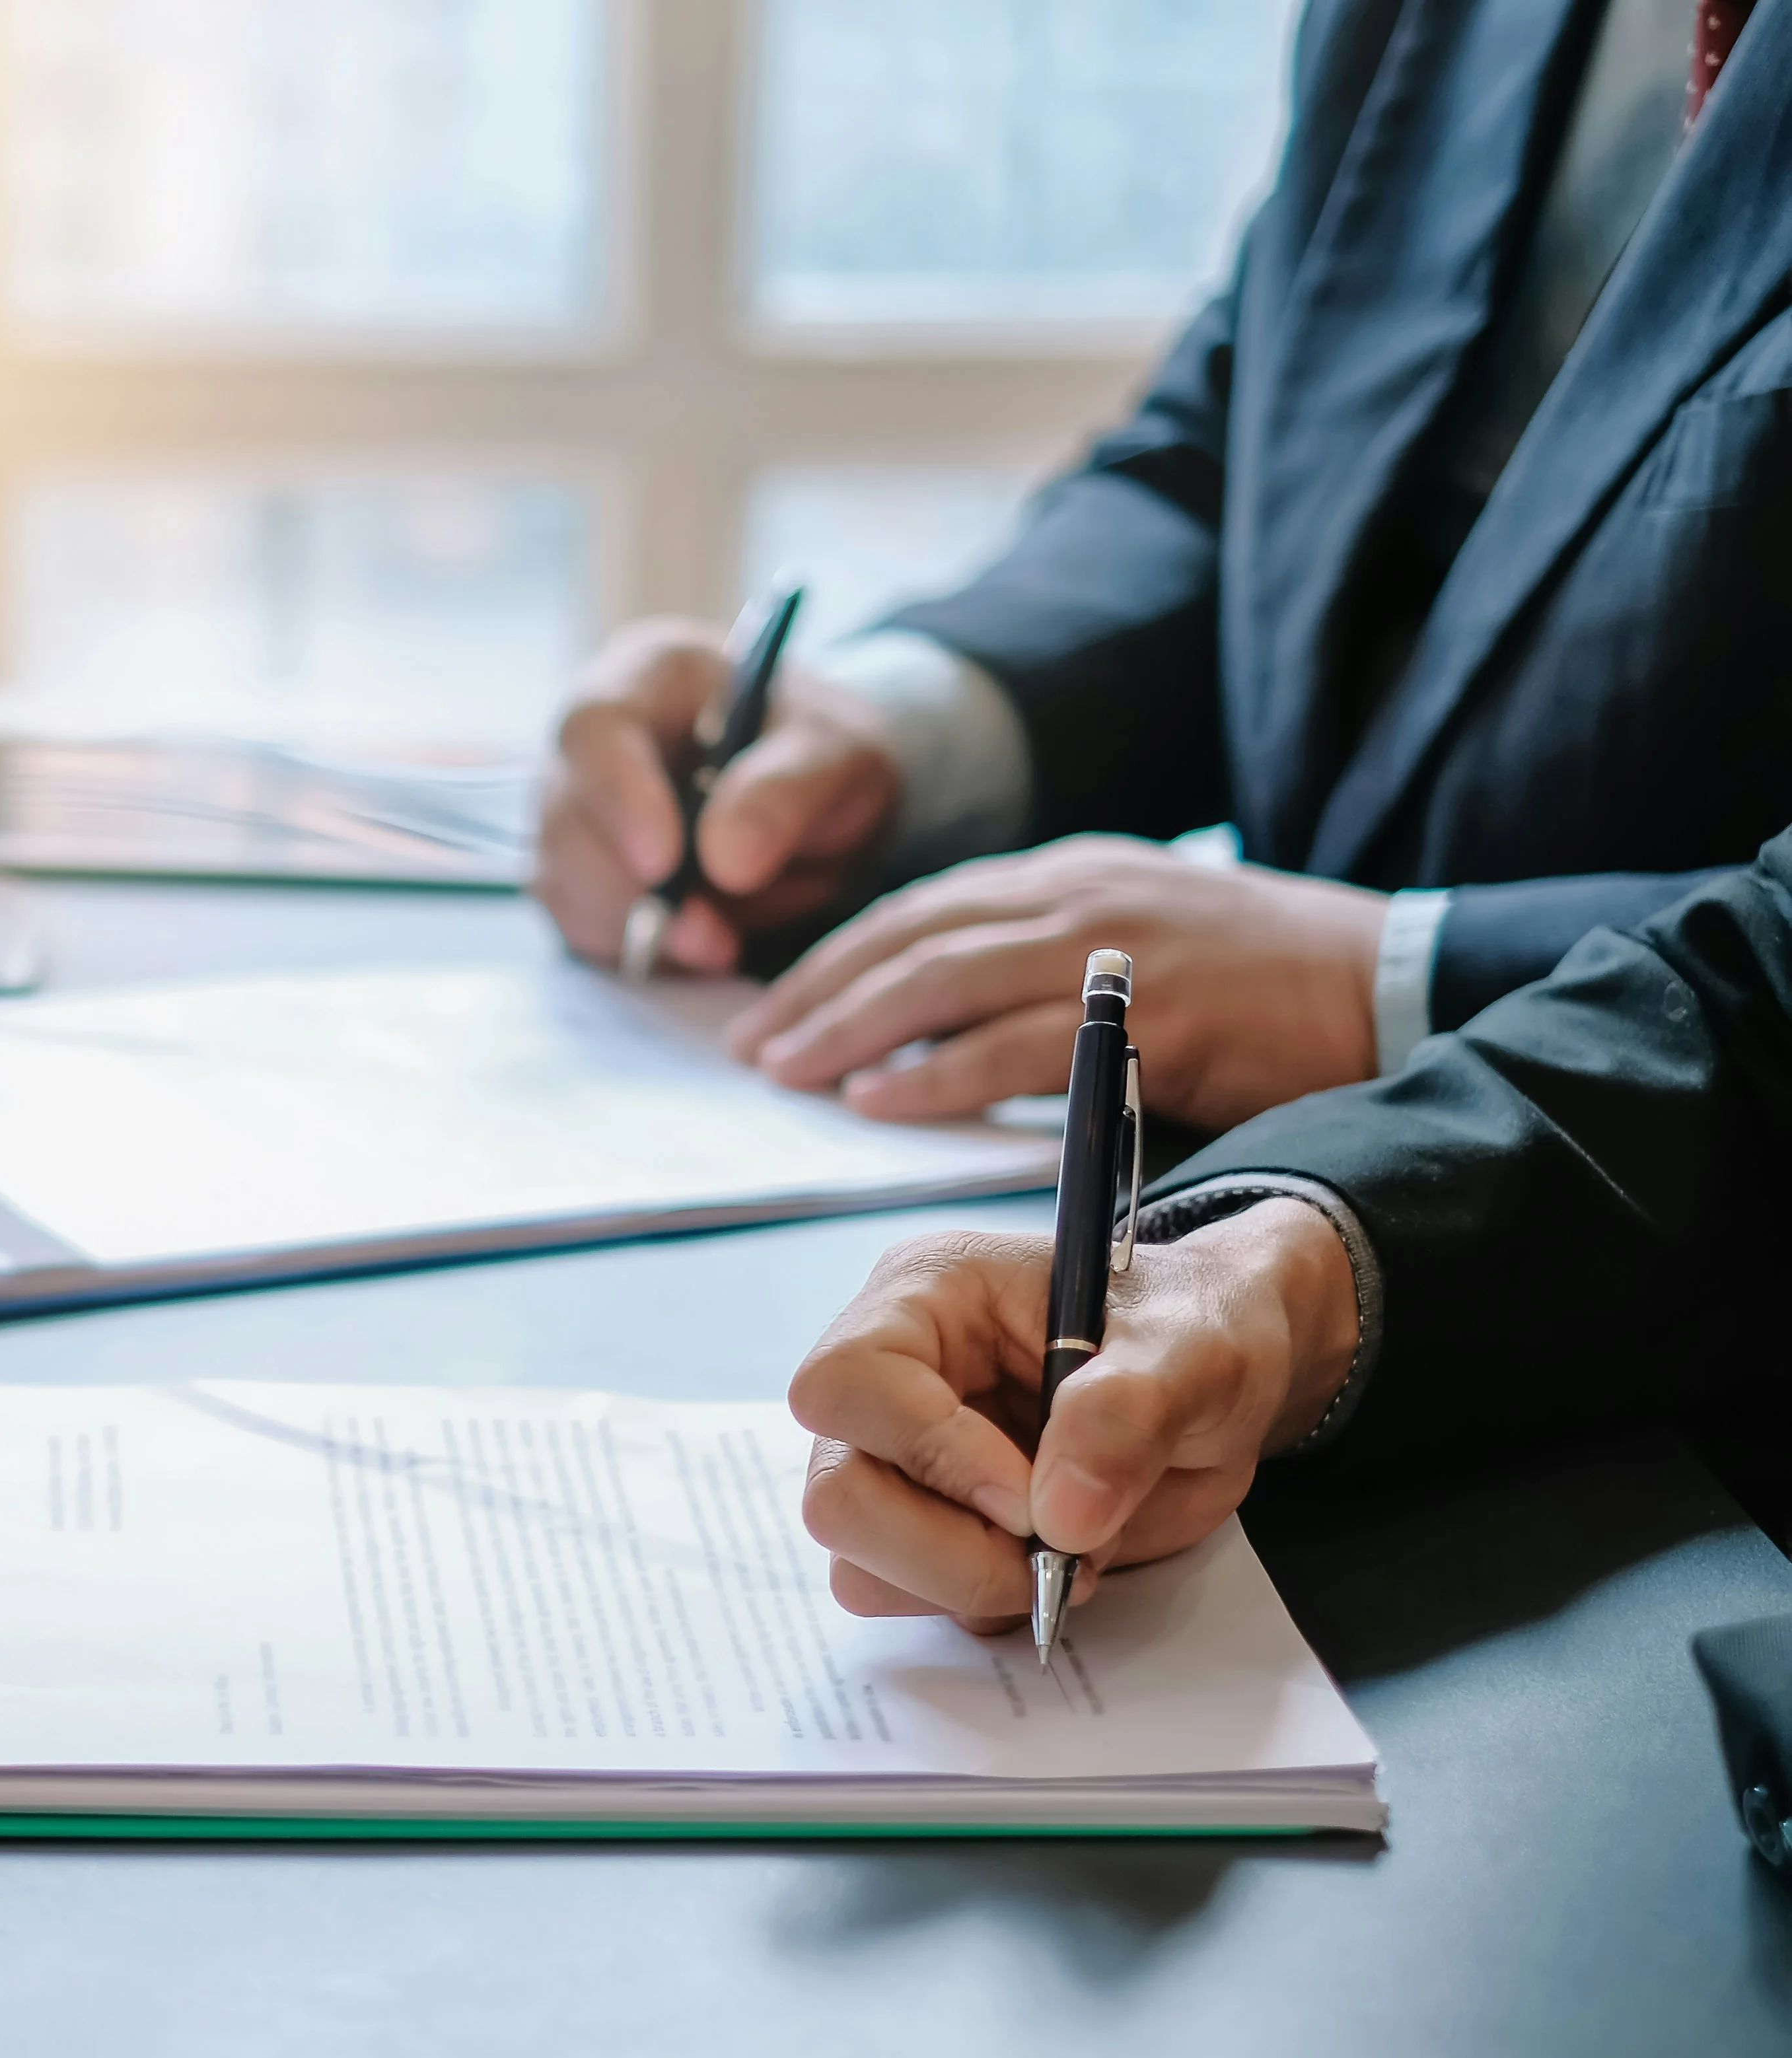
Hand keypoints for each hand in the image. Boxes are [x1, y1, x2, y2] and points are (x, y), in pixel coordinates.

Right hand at [533, 616, 903, 975]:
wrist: (818, 795)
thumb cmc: (821, 750)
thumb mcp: (839, 753)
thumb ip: (787, 790)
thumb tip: (726, 862)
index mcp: (648, 675)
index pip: (597, 728)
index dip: (619, 797)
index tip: (665, 863)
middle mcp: (592, 741)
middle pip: (564, 814)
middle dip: (628, 889)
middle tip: (710, 938)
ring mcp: (575, 809)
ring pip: (562, 878)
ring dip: (633, 926)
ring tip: (720, 945)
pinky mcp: (581, 873)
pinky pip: (580, 922)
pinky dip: (633, 947)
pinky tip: (696, 945)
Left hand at [729, 837, 1385, 1128]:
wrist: (1388, 981)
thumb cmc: (1261, 985)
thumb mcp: (1135, 947)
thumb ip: (1041, 971)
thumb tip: (941, 1030)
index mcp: (1067, 876)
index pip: (922, 907)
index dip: (836, 956)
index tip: (772, 1004)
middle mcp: (1076, 896)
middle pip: (910, 937)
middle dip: (817, 992)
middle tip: (749, 1046)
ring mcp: (1111, 948)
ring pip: (943, 981)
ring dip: (851, 1030)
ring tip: (789, 1073)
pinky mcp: (1148, 1010)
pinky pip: (1012, 1046)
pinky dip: (934, 1073)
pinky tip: (877, 1100)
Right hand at [783, 1200, 1356, 1625]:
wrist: (1218, 1384)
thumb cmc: (1196, 1334)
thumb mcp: (1195, 1352)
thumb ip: (1128, 1413)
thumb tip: (1059, 1517)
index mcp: (924, 1298)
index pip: (849, 1384)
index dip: (931, 1453)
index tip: (1033, 1499)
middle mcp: (886, 1382)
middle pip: (837, 1495)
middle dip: (947, 1551)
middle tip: (1050, 1557)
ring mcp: (894, 1465)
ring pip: (860, 1565)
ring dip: (968, 1585)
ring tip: (1067, 1555)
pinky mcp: (920, 1530)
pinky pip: (905, 1598)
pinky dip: (980, 1604)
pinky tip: (1048, 1565)